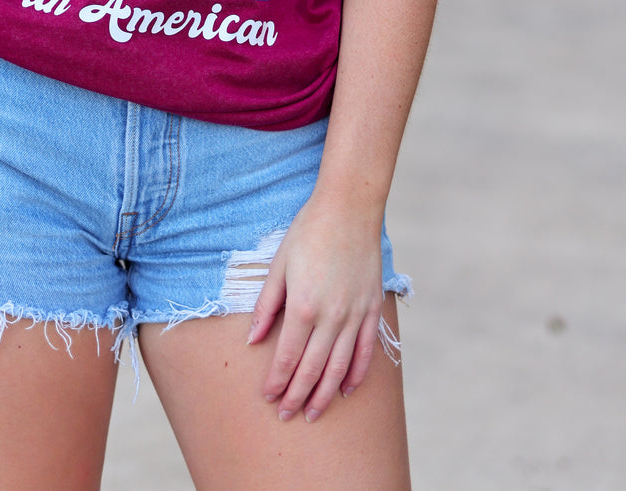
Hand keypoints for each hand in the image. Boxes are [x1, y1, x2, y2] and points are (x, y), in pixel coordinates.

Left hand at [246, 195, 383, 421]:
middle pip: (312, 369)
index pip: (287, 358)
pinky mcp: (372, 309)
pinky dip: (356, 374)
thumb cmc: (308, 232)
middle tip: (287, 416)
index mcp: (303, 307)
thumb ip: (267, 305)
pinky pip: (366, 351)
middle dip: (297, 397)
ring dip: (325, 394)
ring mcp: (355, 315)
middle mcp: (332, 318)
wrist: (349, 208)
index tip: (268, 398)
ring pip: (340, 368)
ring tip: (314, 414)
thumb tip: (253, 340)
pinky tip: (346, 390)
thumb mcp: (279, 265)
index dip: (277, 382)